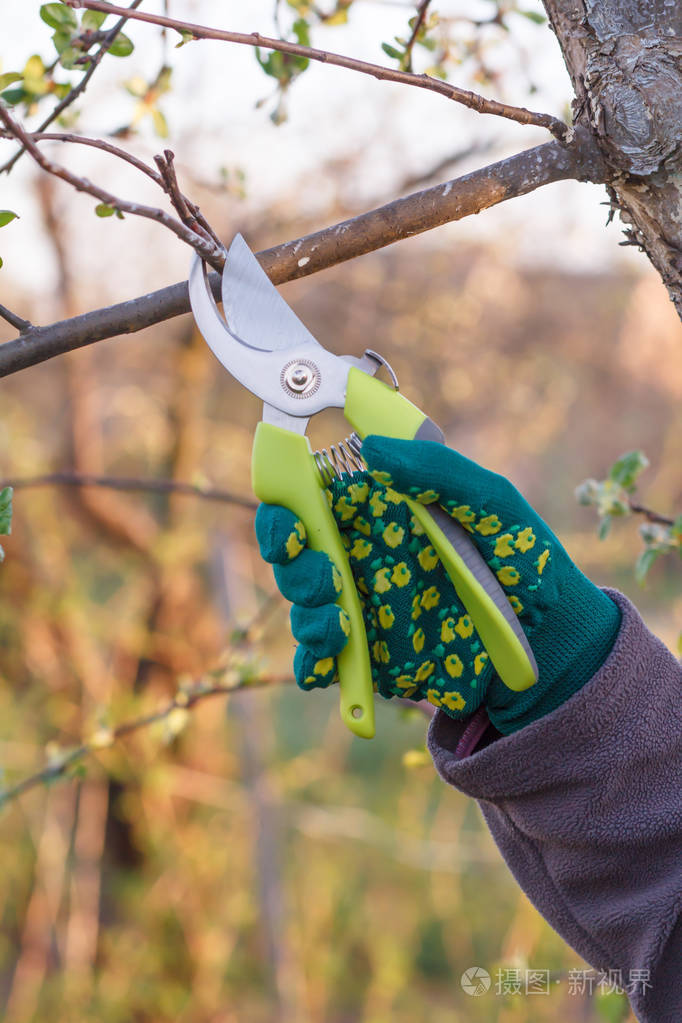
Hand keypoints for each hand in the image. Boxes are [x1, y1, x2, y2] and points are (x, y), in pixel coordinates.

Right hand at [255, 436, 620, 733]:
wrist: (553, 639)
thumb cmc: (523, 558)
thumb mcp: (492, 504)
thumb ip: (439, 471)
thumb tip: (373, 449)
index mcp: (378, 510)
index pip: (309, 495)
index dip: (284, 501)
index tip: (291, 518)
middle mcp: (360, 555)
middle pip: (293, 552)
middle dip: (290, 562)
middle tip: (322, 574)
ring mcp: (362, 607)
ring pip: (303, 607)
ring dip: (307, 614)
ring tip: (339, 623)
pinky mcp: (370, 655)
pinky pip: (324, 661)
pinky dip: (314, 664)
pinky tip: (331, 664)